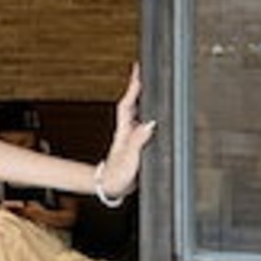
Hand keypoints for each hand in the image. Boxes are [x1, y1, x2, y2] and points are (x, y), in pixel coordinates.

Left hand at [97, 65, 155, 200]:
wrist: (111, 188)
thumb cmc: (117, 176)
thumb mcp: (130, 158)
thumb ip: (138, 142)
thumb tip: (150, 124)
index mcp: (124, 132)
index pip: (128, 104)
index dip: (133, 88)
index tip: (137, 71)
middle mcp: (126, 132)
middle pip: (131, 104)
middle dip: (137, 88)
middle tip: (141, 72)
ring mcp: (129, 138)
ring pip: (135, 113)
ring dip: (140, 100)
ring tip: (146, 87)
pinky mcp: (133, 145)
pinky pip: (140, 124)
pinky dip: (145, 115)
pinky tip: (149, 115)